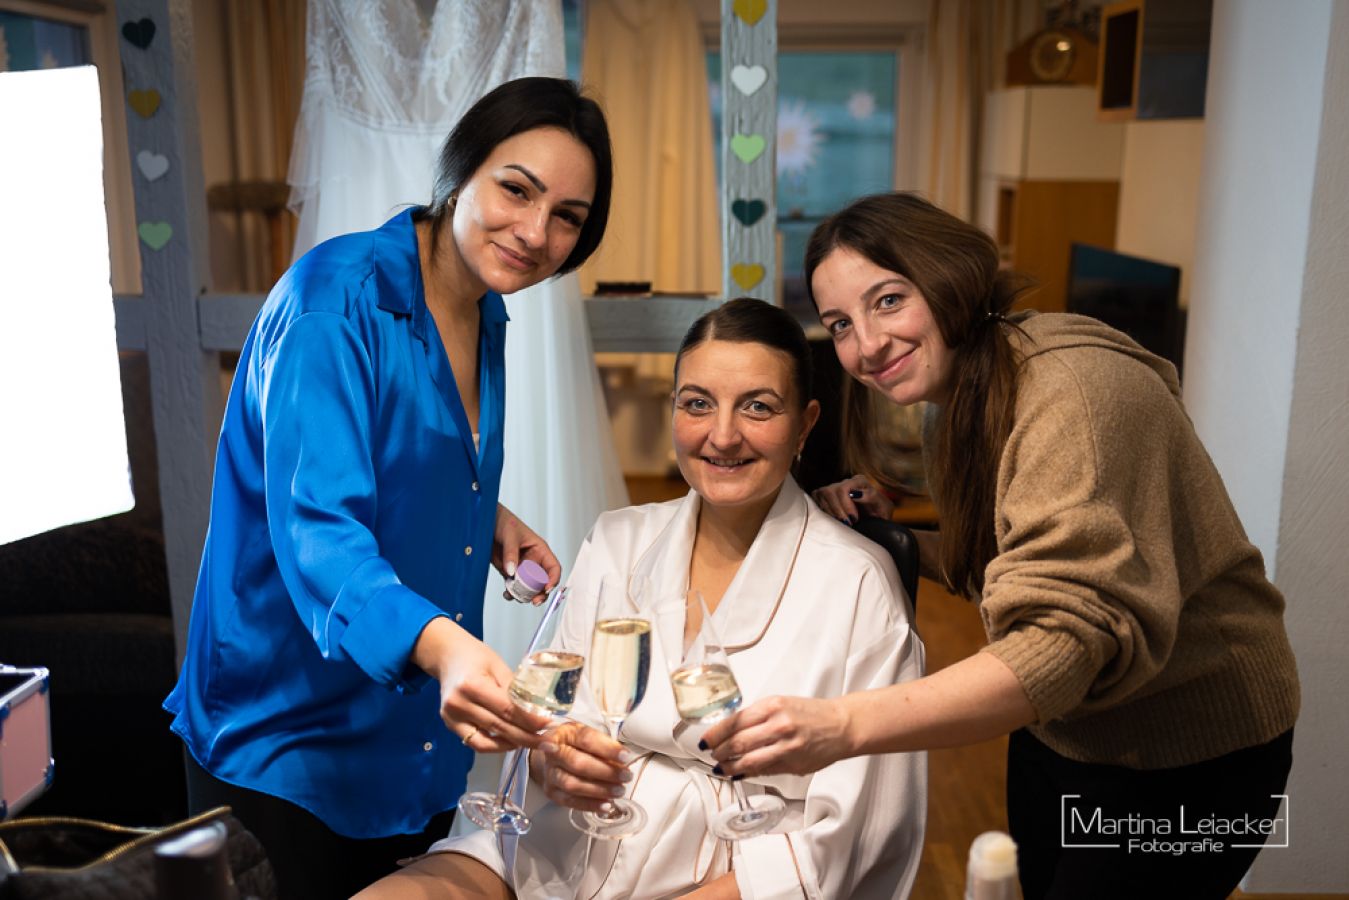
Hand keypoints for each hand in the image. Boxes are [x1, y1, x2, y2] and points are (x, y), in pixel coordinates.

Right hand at [412, 617, 552, 753]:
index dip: (529, 721)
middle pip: (499, 727)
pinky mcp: (450, 725)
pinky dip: (495, 745)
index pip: (507, 709)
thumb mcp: (498, 666)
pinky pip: (475, 743)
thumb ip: (514, 689)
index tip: (548, 725)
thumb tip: (537, 711)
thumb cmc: (475, 656)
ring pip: (487, 742)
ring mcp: (451, 717)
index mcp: (472, 685)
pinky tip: (512, 742)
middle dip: (526, 737)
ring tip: (532, 743)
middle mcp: (459, 704)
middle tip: (547, 742)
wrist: (447, 655)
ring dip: (512, 745)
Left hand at [492, 503, 561, 602]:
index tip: (546, 588)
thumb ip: (511, 554)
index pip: (553, 567)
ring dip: (524, 595)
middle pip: (542, 582)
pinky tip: (507, 594)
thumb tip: (512, 572)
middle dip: (540, 593)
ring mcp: (521, 568)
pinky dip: (512, 593)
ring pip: (528, 587)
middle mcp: (533, 561)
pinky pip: (514, 586)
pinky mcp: (509, 572)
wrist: (485, 522)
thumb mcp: (510, 535)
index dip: (553, 579)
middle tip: (533, 601)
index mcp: (540, 550)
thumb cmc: (503, 522)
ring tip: (515, 596)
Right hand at [530, 721, 635, 813]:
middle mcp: (554, 753)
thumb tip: (624, 759)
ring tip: (619, 791)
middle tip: (625, 776)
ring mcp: (550, 773)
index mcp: (565, 733)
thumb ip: (605, 746)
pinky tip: (606, 804)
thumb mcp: (590, 736)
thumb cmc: (577, 744)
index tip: (626, 757)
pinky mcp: (552, 791)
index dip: (607, 749)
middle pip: (577, 763)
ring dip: (599, 790)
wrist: (556, 756)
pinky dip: (590, 804)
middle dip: (605, 771)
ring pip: (572, 784)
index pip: (586, 739)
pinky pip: (569, 801)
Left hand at [699, 695, 854, 777]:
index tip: (706, 739)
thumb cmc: (811, 713)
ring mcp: (786, 747)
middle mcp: (779, 725)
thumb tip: (730, 732)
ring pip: (748, 761)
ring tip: (720, 767)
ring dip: (729, 766)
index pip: (735, 721)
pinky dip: (747, 772)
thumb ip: (757, 717)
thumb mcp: (781, 704)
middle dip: (719, 751)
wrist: (841, 725)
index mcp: (773, 706)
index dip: (716, 733)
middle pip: (738, 743)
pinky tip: (738, 772)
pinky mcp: (793, 764)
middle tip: (711, 754)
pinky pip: (764, 770)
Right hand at [811, 475, 893, 524]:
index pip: (843, 488)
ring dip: (830, 513)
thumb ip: (870, 496)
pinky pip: (815, 500)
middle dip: (837, 511)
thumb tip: (855, 493)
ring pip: (821, 495)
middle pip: (829, 491)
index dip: (845, 505)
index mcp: (859, 481)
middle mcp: (844, 482)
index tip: (854, 519)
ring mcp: (833, 489)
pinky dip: (823, 512)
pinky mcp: (824, 497)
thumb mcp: (882, 506)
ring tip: (842, 523)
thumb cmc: (879, 513)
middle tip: (848, 524)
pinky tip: (833, 520)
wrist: (875, 520)